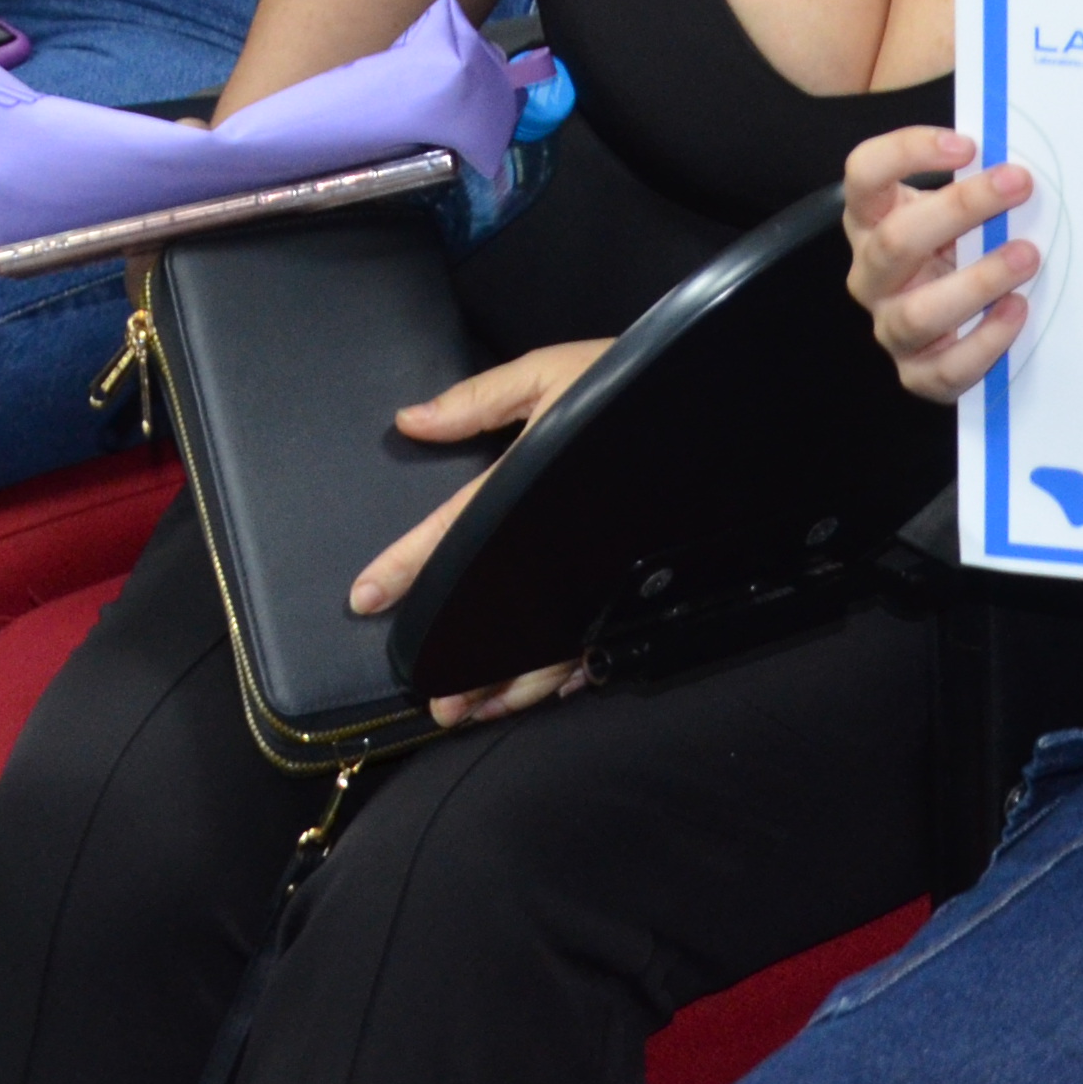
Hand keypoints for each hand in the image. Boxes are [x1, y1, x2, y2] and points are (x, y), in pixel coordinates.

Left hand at [348, 336, 609, 724]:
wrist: (717, 397)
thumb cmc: (631, 379)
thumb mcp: (551, 371)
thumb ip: (480, 400)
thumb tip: (409, 420)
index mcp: (535, 477)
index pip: (457, 527)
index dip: (408, 564)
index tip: (365, 596)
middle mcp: (570, 534)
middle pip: (509, 610)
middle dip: (471, 662)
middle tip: (437, 702)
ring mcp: (608, 564)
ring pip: (559, 640)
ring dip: (519, 684)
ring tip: (479, 712)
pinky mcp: (640, 577)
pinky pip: (608, 636)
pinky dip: (578, 669)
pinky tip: (554, 687)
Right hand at [843, 125, 1036, 400]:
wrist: (950, 324)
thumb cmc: (956, 249)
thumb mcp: (954, 211)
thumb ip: (974, 183)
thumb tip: (1019, 160)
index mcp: (870, 220)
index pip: (864, 173)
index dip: (908, 152)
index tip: (968, 146)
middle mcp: (870, 274)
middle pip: (895, 241)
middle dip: (961, 209)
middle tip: (1018, 185)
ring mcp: (889, 327)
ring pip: (919, 312)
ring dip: (978, 281)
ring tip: (1027, 256)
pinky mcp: (917, 373)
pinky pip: (946, 368)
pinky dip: (986, 340)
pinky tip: (1017, 310)